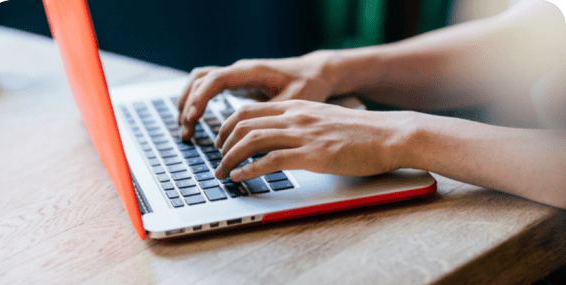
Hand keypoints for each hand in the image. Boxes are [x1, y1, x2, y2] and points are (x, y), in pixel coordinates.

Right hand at [177, 50, 340, 139]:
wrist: (314, 72)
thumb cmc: (308, 84)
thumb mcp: (295, 101)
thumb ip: (273, 114)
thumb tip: (254, 136)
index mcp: (251, 71)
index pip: (215, 79)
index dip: (201, 98)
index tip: (192, 118)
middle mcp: (239, 70)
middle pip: (200, 79)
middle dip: (188, 104)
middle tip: (186, 132)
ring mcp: (235, 76)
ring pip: (200, 83)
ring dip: (188, 104)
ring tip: (185, 131)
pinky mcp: (236, 84)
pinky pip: (207, 89)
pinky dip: (197, 103)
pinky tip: (194, 122)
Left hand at [213, 100, 415, 181]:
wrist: (389, 134)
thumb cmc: (361, 131)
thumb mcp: (324, 119)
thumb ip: (301, 124)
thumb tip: (282, 138)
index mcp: (296, 107)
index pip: (248, 111)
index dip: (227, 126)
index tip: (221, 141)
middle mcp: (295, 116)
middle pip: (243, 123)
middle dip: (223, 143)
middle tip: (217, 159)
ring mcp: (303, 134)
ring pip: (252, 140)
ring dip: (230, 158)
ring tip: (222, 172)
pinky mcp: (313, 155)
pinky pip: (271, 160)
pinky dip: (250, 169)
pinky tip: (241, 177)